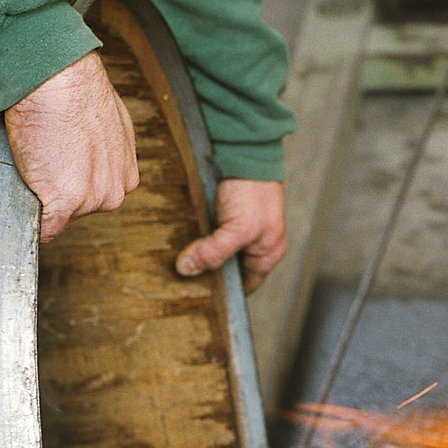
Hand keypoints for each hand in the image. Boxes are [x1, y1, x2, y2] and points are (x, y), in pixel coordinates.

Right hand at [3, 52, 138, 242]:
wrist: (58, 80)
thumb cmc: (74, 91)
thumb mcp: (106, 124)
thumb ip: (101, 150)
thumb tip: (86, 154)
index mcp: (126, 176)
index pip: (94, 196)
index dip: (71, 182)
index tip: (58, 167)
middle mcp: (114, 192)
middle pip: (78, 210)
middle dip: (57, 192)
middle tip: (44, 161)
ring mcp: (91, 200)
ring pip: (59, 218)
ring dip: (41, 199)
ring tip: (35, 163)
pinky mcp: (65, 203)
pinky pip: (44, 229)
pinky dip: (29, 222)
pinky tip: (22, 202)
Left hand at [176, 178, 287, 294]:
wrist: (246, 152)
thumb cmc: (253, 192)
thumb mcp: (237, 230)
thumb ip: (214, 253)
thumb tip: (187, 269)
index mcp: (268, 254)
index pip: (245, 286)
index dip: (225, 292)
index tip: (199, 295)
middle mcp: (256, 245)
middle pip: (229, 269)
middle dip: (209, 273)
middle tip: (183, 279)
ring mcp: (242, 229)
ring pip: (218, 252)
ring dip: (201, 255)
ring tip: (179, 261)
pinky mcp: (227, 215)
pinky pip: (211, 234)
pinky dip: (198, 238)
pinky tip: (183, 240)